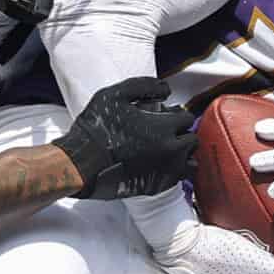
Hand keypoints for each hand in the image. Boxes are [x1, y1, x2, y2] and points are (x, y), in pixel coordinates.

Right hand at [54, 76, 194, 199]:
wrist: (81, 164)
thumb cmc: (96, 129)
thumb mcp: (115, 95)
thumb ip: (145, 86)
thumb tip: (166, 89)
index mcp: (164, 127)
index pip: (186, 118)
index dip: (175, 115)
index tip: (164, 117)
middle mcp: (170, 150)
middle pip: (192, 140)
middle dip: (181, 134)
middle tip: (165, 133)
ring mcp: (166, 171)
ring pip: (190, 162)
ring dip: (183, 155)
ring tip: (167, 151)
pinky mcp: (157, 187)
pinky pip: (179, 179)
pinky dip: (174, 171)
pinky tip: (160, 165)